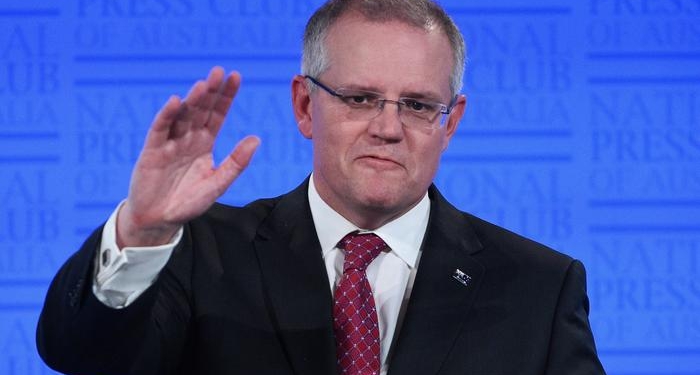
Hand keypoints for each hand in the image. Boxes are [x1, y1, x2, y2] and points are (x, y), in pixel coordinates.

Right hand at [116, 67, 259, 247]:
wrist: (160, 220)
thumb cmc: (188, 202)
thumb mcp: (217, 183)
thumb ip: (236, 163)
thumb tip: (256, 139)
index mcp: (205, 143)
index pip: (218, 114)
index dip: (226, 96)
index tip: (236, 77)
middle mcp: (188, 138)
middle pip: (201, 110)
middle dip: (211, 91)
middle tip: (220, 71)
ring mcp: (170, 143)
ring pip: (183, 116)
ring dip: (192, 100)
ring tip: (204, 85)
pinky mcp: (152, 151)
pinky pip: (160, 129)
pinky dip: (167, 115)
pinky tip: (175, 102)